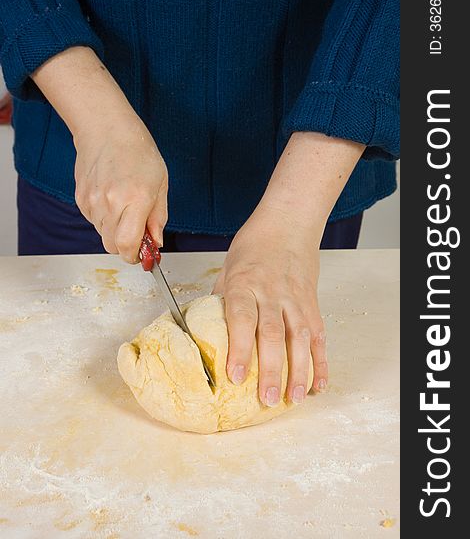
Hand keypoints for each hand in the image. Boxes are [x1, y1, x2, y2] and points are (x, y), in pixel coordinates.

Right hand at [30, 47, 167, 261]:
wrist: (106, 129)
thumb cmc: (138, 153)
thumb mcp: (160, 185)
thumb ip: (158, 218)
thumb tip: (155, 242)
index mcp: (135, 199)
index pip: (128, 245)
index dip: (135, 256)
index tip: (142, 255)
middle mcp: (111, 203)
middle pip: (113, 246)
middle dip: (127, 246)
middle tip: (137, 232)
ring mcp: (92, 201)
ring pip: (103, 235)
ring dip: (115, 231)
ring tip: (124, 207)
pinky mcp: (80, 199)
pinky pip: (93, 222)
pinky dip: (104, 219)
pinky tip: (111, 199)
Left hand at [213, 130, 364, 403]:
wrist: (288, 224)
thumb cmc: (253, 246)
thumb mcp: (228, 268)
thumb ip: (221, 300)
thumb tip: (206, 332)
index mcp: (245, 284)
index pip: (242, 319)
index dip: (239, 348)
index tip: (235, 376)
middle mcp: (272, 293)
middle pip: (272, 335)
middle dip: (270, 369)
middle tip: (266, 399)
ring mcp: (295, 299)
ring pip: (299, 339)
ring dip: (298, 371)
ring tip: (293, 399)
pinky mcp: (312, 304)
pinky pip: (318, 336)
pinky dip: (320, 361)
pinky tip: (317, 384)